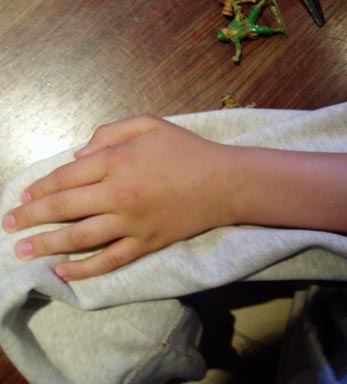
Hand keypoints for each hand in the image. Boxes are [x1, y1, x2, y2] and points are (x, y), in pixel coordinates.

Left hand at [3, 115, 238, 280]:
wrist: (225, 183)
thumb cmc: (188, 150)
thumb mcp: (150, 124)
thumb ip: (109, 132)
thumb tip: (78, 155)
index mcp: (117, 161)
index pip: (66, 176)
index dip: (40, 187)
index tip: (23, 195)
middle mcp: (118, 194)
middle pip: (64, 207)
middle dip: (30, 217)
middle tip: (8, 225)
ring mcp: (131, 223)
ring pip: (79, 237)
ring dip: (46, 245)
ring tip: (21, 252)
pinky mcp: (146, 244)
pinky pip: (110, 260)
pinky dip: (84, 268)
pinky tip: (62, 272)